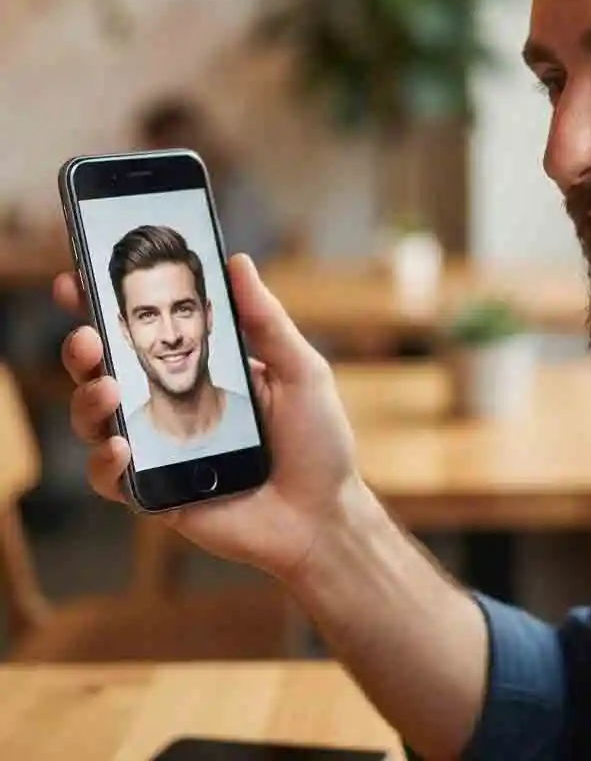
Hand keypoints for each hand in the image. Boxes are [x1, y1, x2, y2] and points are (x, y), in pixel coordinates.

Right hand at [54, 254, 357, 582]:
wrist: (324, 516)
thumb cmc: (319, 440)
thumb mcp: (301, 371)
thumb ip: (266, 321)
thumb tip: (237, 261)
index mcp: (203, 369)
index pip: (146, 331)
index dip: (108, 305)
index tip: (81, 276)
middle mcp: (172, 405)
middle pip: (106, 370)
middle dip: (84, 346)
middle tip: (86, 335)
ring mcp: (160, 450)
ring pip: (96, 420)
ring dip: (88, 400)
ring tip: (108, 389)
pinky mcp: (155, 494)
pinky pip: (110, 478)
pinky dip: (104, 461)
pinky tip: (121, 446)